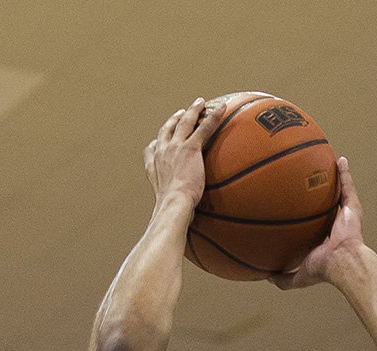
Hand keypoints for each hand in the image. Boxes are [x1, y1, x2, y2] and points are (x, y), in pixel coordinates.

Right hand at [144, 98, 225, 212]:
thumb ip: (174, 207)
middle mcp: (162, 152)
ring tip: (201, 103)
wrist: (173, 205)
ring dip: (193, 110)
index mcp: (154, 166)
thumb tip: (182, 221)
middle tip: (182, 112)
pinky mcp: (190, 148)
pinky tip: (223, 108)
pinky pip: (204, 128)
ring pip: (185, 122)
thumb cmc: (170, 212)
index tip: (161, 139)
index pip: (152, 149)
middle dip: (175, 119)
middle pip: (168, 129)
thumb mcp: (166, 207)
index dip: (158, 141)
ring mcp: (175, 148)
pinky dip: (214, 116)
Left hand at [271, 157, 364, 289]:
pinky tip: (340, 160)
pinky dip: (345, 173)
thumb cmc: (323, 269)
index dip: (307, 215)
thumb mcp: (299, 276)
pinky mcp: (353, 208)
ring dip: (334, 178)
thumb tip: (266, 277)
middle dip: (320, 193)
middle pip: (326, 204)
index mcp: (324, 239)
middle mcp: (335, 225)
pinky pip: (348, 186)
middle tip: (308, 179)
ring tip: (325, 162)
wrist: (342, 262)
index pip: (314, 225)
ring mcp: (345, 215)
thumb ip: (284, 278)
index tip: (295, 205)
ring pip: (338, 192)